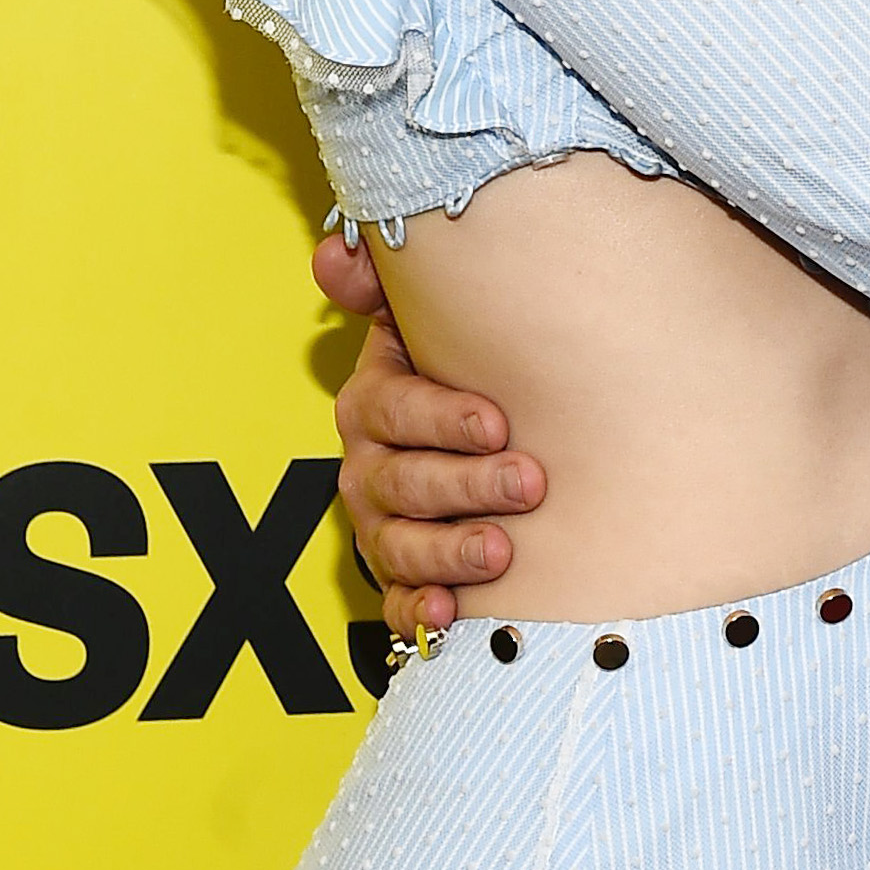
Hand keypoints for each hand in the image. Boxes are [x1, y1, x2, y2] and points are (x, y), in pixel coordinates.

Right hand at [314, 231, 542, 635]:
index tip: (497, 421)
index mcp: (376, 402)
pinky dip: (420, 612)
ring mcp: (383, 526)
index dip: (442, 417)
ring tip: (501, 552)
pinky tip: (451, 613)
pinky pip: (398, 604)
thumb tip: (340, 256)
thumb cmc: (462, 369)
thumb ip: (385, 280)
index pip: (394, 408)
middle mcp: (371, 467)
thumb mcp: (426, 316)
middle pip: (404, 482)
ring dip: (448, 552)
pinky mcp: (402, 576)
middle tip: (529, 481)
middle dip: (467, 485)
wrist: (485, 429)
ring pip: (400, 547)